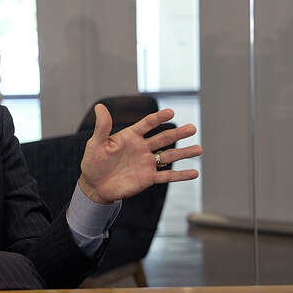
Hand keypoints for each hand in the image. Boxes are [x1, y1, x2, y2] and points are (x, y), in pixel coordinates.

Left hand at [78, 104, 201, 204]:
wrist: (94, 186)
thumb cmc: (93, 162)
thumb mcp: (96, 143)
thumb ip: (102, 126)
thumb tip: (100, 106)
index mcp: (130, 137)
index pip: (147, 124)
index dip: (158, 118)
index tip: (170, 112)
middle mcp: (141, 148)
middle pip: (163, 138)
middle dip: (178, 133)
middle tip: (192, 128)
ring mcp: (146, 163)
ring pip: (169, 156)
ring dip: (184, 153)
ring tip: (198, 149)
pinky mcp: (148, 178)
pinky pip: (167, 176)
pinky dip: (180, 175)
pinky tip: (194, 173)